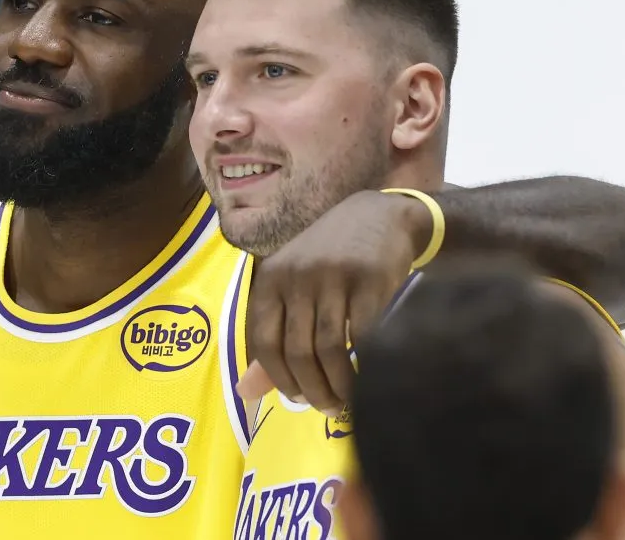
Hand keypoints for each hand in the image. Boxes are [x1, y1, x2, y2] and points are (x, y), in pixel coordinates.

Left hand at [238, 190, 430, 414]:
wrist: (380, 216)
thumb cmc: (330, 258)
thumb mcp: (293, 287)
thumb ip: (271, 337)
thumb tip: (244, 392)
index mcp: (271, 279)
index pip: (264, 342)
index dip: (278, 379)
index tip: (298, 398)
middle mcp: (297, 276)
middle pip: (297, 351)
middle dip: (312, 390)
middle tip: (328, 408)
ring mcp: (333, 277)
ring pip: (328, 348)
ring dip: (338, 385)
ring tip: (346, 400)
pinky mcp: (369, 280)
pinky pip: (363, 335)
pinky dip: (364, 365)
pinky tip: (367, 378)